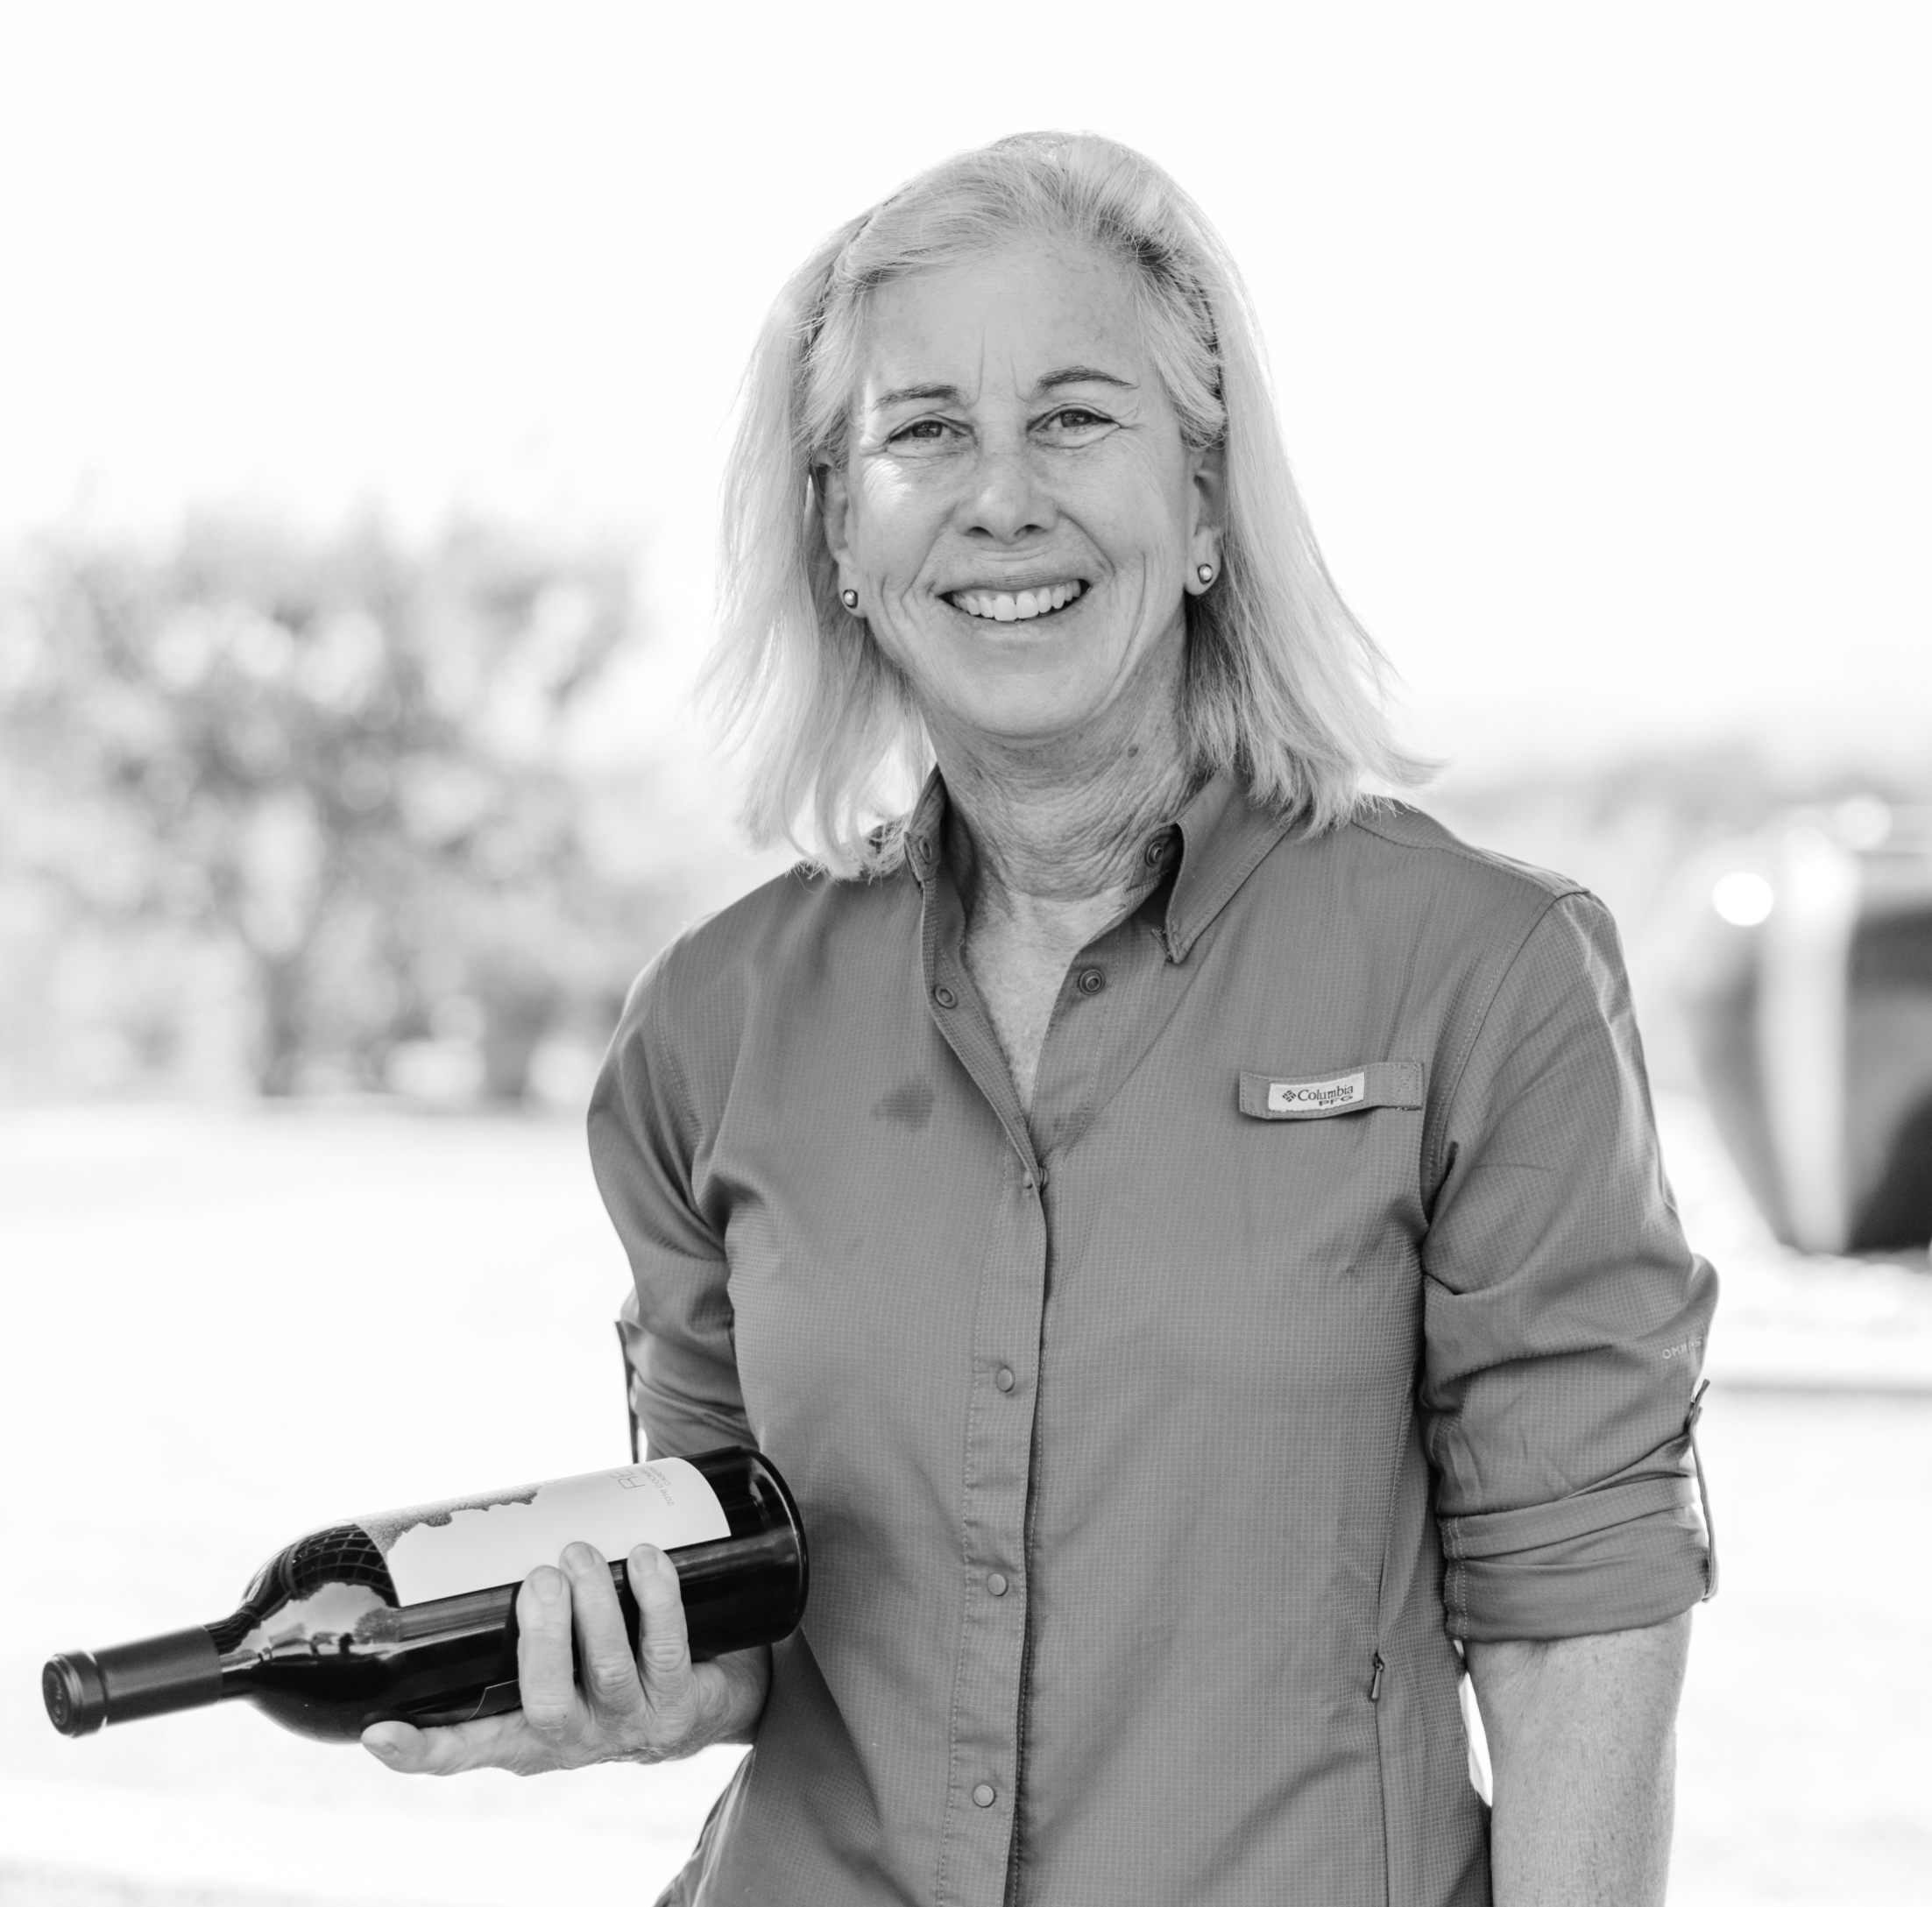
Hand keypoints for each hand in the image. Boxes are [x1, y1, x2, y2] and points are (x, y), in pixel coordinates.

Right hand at [360, 1540, 769, 1775]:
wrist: (710, 1696)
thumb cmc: (613, 1658)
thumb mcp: (561, 1656)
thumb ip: (521, 1618)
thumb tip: (470, 1532)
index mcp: (528, 1733)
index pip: (466, 1751)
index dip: (421, 1750)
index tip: (378, 1731)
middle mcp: (575, 1741)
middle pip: (546, 1705)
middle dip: (542, 1637)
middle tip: (540, 1577)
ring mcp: (630, 1726)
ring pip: (606, 1671)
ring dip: (595, 1606)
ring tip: (581, 1553)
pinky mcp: (681, 1705)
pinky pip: (666, 1649)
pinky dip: (656, 1599)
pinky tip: (645, 1559)